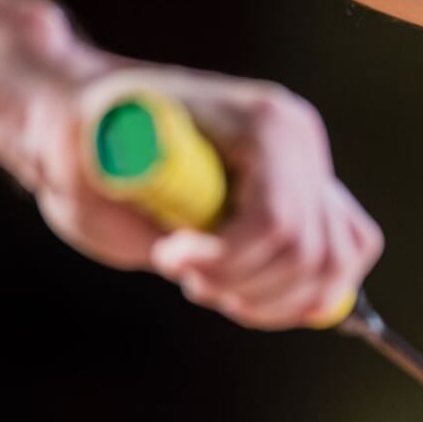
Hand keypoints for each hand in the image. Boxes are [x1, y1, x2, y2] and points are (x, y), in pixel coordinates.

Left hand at [27, 66, 381, 329]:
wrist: (99, 126)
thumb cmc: (84, 144)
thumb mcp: (77, 164)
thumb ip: (109, 192)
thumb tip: (157, 224)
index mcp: (262, 121)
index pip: (278, 221)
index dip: (225, 260)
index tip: (168, 258)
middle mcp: (302, 140)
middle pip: (308, 252)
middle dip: (245, 284)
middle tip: (187, 278)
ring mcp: (315, 169)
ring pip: (332, 266)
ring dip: (272, 299)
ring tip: (213, 287)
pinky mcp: (317, 200)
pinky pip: (345, 260)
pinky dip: (303, 295)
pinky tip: (251, 294)